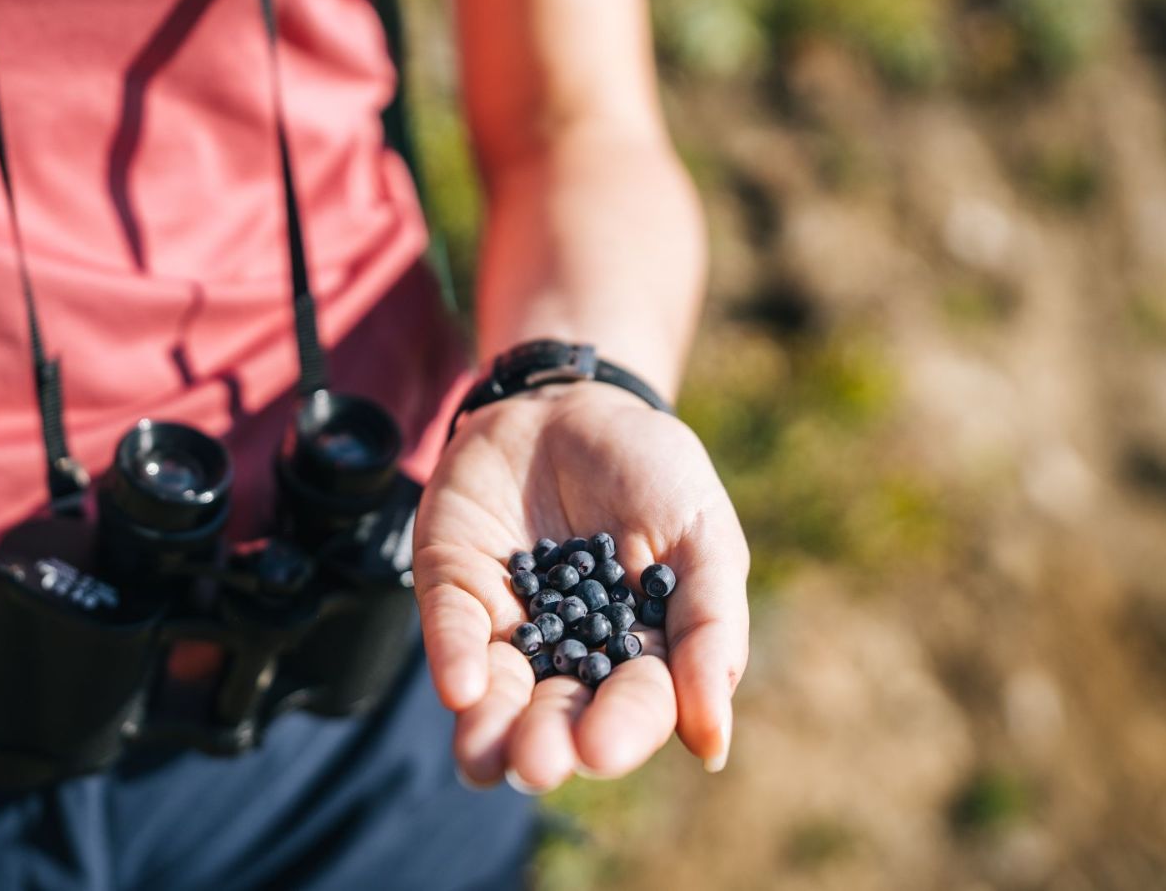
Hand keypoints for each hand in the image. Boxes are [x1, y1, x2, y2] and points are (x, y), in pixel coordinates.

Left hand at [412, 382, 749, 791]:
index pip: (635, 705)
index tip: (602, 748)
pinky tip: (460, 689)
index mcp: (642, 653)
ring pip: (497, 692)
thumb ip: (711, 629)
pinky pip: (452, 628)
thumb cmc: (654, 473)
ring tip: (485, 759)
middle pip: (559, 713)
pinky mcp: (456, 587)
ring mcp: (511, 623)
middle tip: (537, 762)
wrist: (577, 402)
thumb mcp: (702, 536)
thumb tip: (713, 745)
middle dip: (546, 743)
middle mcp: (571, 655)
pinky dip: (454, 657)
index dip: (621, 730)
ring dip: (491, 728)